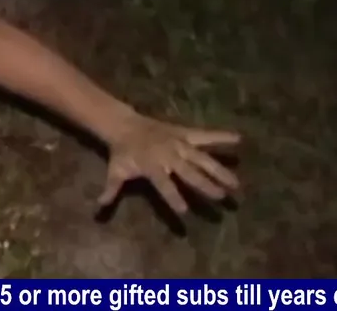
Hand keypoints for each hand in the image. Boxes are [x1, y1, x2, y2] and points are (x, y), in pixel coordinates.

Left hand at [100, 115, 240, 213]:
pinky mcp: (185, 133)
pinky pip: (205, 135)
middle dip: (205, 185)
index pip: (164, 185)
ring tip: (235, 183)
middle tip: (221, 198)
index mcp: (152, 166)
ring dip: (219, 170)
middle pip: (188, 172)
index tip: (185, 212)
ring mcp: (179, 143)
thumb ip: (111, 189)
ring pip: (201, 158)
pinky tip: (238, 138)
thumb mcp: (116, 171)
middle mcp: (168, 155)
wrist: (124, 124)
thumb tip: (98, 207)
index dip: (173, 197)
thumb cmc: (122, 152)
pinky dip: (221, 136)